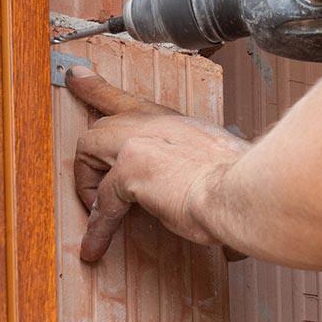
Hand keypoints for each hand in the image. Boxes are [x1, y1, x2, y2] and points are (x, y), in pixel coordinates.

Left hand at [66, 65, 250, 261]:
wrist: (245, 190)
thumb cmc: (241, 181)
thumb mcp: (211, 160)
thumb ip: (190, 165)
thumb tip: (194, 186)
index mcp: (172, 122)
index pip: (126, 98)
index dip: (96, 88)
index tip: (77, 76)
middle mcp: (152, 123)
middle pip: (98, 127)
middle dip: (87, 159)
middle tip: (88, 186)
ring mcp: (138, 141)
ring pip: (88, 150)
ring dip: (88, 186)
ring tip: (99, 216)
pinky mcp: (131, 168)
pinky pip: (102, 202)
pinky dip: (99, 227)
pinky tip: (98, 245)